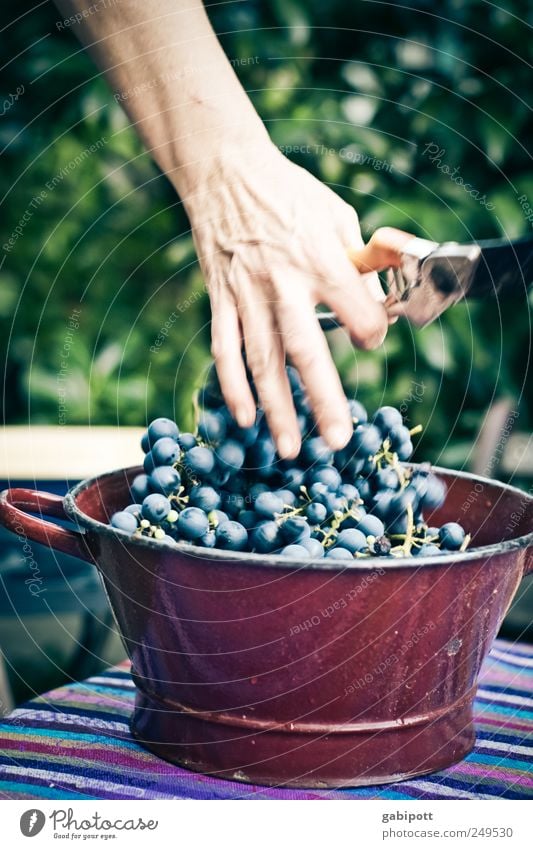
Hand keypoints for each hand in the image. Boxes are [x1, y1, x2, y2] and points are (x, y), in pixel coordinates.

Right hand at [185, 142, 390, 458]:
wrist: (225, 173)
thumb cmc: (289, 193)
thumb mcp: (338, 215)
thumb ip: (361, 261)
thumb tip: (379, 302)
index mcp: (322, 259)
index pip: (359, 314)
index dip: (372, 332)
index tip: (369, 337)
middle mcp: (284, 282)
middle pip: (306, 351)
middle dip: (323, 400)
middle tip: (337, 441)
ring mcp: (247, 294)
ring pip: (262, 361)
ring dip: (276, 409)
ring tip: (289, 449)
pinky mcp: (220, 299)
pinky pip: (224, 349)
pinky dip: (232, 386)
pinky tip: (243, 418)